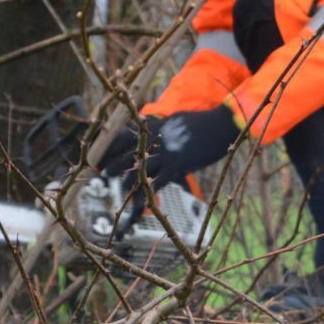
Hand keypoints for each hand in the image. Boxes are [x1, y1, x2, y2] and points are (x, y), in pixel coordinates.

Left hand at [99, 104, 240, 189]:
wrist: (219, 124)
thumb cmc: (201, 121)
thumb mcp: (176, 119)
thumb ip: (161, 125)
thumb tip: (152, 126)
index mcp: (154, 128)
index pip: (126, 136)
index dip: (113, 146)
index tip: (104, 153)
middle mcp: (156, 140)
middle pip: (128, 154)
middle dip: (114, 165)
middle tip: (103, 174)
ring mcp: (166, 153)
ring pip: (139, 170)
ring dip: (128, 183)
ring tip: (120, 192)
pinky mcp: (177, 165)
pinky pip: (158, 183)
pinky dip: (149, 194)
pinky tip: (142, 204)